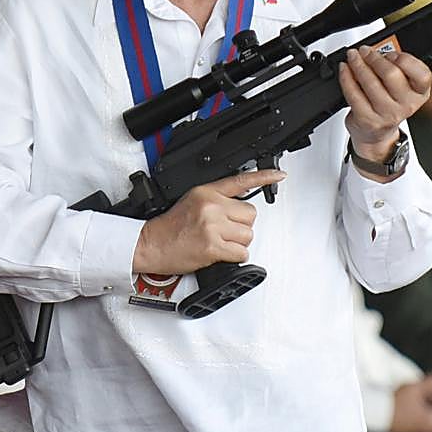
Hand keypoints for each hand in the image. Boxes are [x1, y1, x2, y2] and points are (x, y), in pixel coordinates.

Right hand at [133, 170, 285, 275]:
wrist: (151, 244)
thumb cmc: (171, 226)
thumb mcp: (192, 200)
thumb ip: (216, 198)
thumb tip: (240, 204)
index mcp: (207, 192)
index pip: (241, 181)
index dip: (264, 177)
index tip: (279, 175)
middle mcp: (212, 207)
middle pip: (250, 215)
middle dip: (241, 225)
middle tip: (223, 230)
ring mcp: (213, 227)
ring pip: (248, 235)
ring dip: (238, 242)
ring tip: (219, 242)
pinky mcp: (213, 246)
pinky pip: (241, 253)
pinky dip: (234, 256)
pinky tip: (219, 252)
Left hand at [339, 47, 431, 164]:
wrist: (375, 135)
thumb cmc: (388, 105)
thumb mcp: (402, 87)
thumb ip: (397, 67)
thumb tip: (378, 48)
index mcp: (420, 93)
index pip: (422, 74)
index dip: (405, 59)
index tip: (390, 53)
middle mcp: (407, 105)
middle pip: (391, 74)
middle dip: (374, 57)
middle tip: (365, 51)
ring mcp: (387, 114)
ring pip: (369, 82)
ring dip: (357, 64)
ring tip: (352, 56)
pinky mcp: (367, 119)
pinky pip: (353, 93)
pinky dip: (346, 77)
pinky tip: (345, 70)